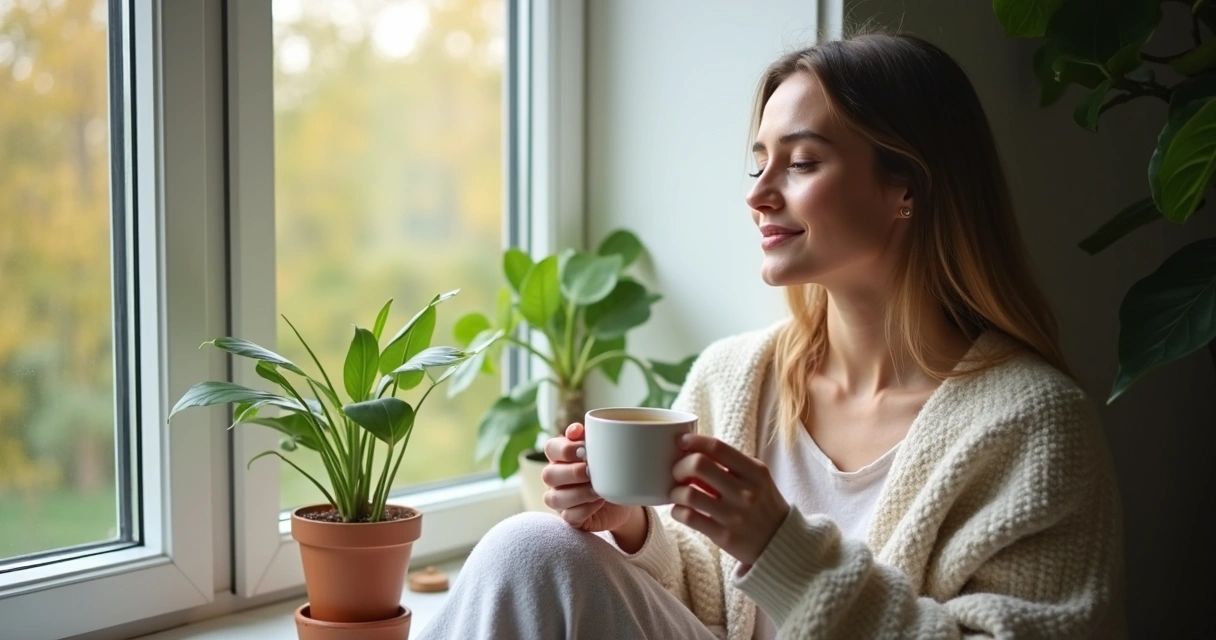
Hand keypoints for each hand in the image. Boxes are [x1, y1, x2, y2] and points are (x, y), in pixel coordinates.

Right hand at [542, 423, 637, 532]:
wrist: (624, 494)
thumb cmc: (610, 468)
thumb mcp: (603, 451)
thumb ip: (591, 437)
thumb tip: (575, 430)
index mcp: (561, 456)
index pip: (551, 448)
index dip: (564, 449)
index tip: (585, 449)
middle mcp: (555, 478)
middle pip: (548, 474)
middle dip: (571, 472)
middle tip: (591, 471)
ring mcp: (560, 499)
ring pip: (554, 498)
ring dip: (578, 493)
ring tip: (598, 490)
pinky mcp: (570, 518)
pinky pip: (569, 516)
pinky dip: (585, 509)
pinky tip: (598, 502)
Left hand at [670, 433, 789, 565]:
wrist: (781, 542)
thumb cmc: (763, 504)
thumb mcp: (758, 479)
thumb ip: (732, 465)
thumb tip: (694, 451)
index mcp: (755, 472)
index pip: (718, 447)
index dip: (694, 441)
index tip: (681, 442)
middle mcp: (745, 492)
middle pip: (699, 465)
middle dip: (680, 466)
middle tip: (678, 473)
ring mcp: (735, 515)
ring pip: (689, 494)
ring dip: (675, 491)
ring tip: (677, 494)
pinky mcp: (724, 536)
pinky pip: (689, 517)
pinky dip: (677, 511)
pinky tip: (681, 510)